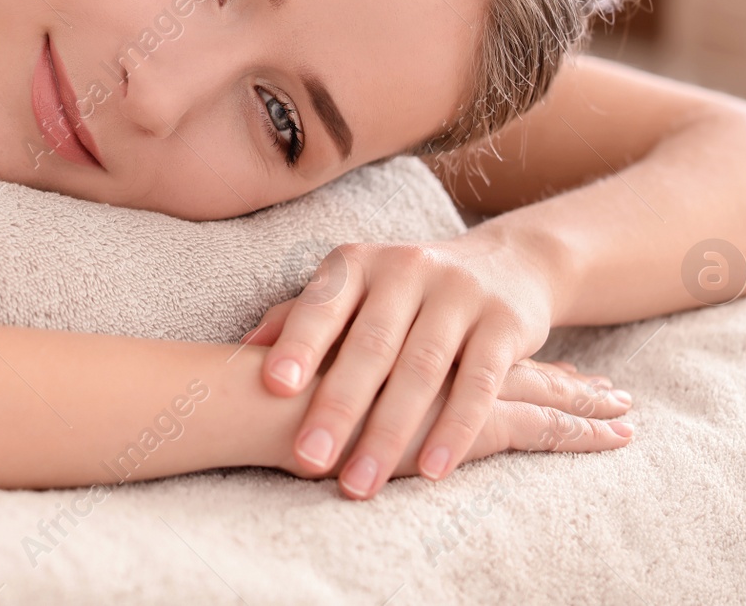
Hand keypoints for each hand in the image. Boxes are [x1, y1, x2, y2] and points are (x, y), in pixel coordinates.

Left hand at [245, 233, 585, 497]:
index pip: (323, 305)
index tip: (272, 386)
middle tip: (307, 460)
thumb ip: (301, 318)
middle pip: (370, 346)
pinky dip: (455, 429)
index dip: (299, 344)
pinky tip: (432, 470)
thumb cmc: (404, 293)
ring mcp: (459, 293)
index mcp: (359, 263)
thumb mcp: (355, 292)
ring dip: (390, 433)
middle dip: (338, 406)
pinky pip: (478, 383)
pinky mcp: (505, 323)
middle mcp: (407, 269)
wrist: (506, 266)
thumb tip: (239, 351)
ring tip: (360, 483)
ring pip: (422, 370)